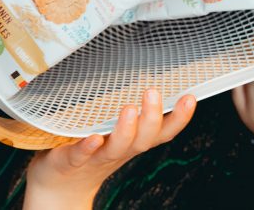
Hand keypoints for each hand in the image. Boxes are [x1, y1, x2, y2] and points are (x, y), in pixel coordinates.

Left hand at [24, 90, 195, 209]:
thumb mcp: (116, 130)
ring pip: (116, 147)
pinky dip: (88, 147)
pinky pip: (81, 155)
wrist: (62, 184)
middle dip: (151, 117)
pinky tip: (94, 138)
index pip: (162, 131)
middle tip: (153, 92)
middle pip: (143, 138)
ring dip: (125, 130)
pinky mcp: (72, 160)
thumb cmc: (92, 149)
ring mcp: (97, 157)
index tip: (190, 97)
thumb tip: (144, 68)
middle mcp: (120, 150)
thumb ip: (130, 109)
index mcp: (133, 141)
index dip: (179, 118)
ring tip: (130, 110)